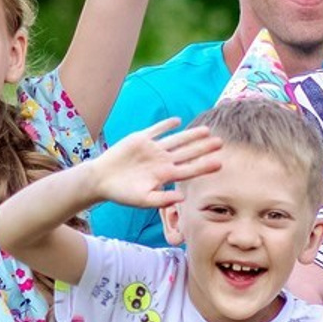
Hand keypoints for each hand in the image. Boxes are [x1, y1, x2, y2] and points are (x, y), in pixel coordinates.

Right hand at [94, 119, 221, 207]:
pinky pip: (156, 130)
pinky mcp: (140, 139)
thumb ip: (162, 200)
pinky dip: (166, 125)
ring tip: (206, 131)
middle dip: (204, 148)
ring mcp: (153, 149)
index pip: (189, 169)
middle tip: (221, 143)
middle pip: (188, 153)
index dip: (205, 166)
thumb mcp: (143, 200)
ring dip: (191, 135)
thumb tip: (181, 199)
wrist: (101, 180)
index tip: (220, 163)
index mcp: (165, 175)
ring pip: (176, 140)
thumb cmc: (122, 194)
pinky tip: (177, 121)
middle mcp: (162, 161)